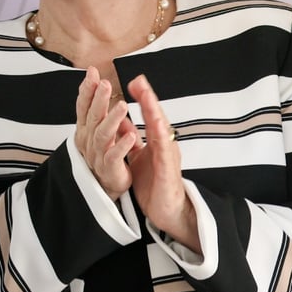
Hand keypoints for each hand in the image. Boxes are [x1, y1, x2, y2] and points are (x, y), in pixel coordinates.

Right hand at [75, 67, 135, 199]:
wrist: (110, 186)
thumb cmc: (105, 156)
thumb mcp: (101, 130)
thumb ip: (101, 111)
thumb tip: (100, 85)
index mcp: (88, 131)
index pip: (84, 106)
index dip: (87, 90)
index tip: (92, 72)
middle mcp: (90, 142)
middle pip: (93, 117)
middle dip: (99, 100)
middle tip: (106, 83)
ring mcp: (98, 155)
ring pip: (102, 135)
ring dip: (112, 119)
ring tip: (122, 105)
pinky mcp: (110, 169)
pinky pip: (114, 156)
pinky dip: (122, 145)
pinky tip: (131, 135)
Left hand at [125, 75, 199, 252]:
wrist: (168, 211)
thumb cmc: (155, 184)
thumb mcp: (139, 157)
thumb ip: (132, 139)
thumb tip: (122, 121)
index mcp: (156, 141)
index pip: (149, 115)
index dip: (142, 97)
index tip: (134, 80)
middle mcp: (165, 144)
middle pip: (157, 116)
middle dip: (148, 98)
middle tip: (140, 80)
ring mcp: (169, 156)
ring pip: (162, 130)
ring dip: (155, 112)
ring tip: (147, 96)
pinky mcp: (169, 170)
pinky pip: (163, 152)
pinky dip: (159, 139)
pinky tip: (155, 128)